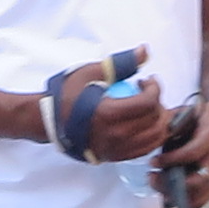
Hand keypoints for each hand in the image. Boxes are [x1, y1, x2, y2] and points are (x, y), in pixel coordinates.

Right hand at [48, 55, 172, 164]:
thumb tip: (144, 51)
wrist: (49, 121)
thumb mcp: (90, 73)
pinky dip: (152, 136)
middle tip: (148, 94)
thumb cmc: (67, 96)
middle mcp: (115, 135)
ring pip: (154, 138)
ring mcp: (116, 149)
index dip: (155, 88)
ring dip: (159, 121)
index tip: (147, 81)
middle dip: (158, 103)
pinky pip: (144, 149)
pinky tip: (145, 123)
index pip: (148, 103)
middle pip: (155, 121)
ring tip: (149, 109)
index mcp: (108, 114)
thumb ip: (121, 63)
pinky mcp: (115, 156)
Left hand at [156, 99, 208, 205]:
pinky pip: (202, 199)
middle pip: (198, 182)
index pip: (192, 153)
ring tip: (158, 187)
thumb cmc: (207, 118)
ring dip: (177, 197)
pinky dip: (185, 202)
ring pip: (201, 196)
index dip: (172, 159)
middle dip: (173, 184)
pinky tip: (168, 195)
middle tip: (153, 177)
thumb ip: (175, 124)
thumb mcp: (191, 113)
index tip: (154, 161)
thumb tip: (156, 135)